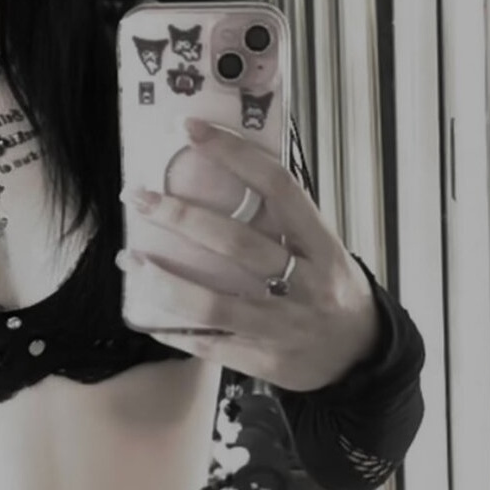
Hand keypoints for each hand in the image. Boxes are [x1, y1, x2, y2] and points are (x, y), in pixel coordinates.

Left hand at [117, 117, 381, 391]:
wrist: (359, 355)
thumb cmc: (331, 289)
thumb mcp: (323, 247)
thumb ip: (283, 217)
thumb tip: (226, 169)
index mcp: (322, 246)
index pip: (278, 187)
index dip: (234, 154)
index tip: (191, 130)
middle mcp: (305, 284)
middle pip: (237, 244)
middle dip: (181, 216)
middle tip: (140, 197)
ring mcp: (282, 326)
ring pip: (214, 304)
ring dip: (164, 281)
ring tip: (129, 259)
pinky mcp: (262, 360)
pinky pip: (208, 344)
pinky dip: (172, 327)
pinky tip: (144, 309)